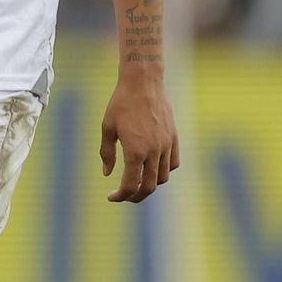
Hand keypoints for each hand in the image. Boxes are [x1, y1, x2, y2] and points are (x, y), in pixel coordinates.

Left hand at [100, 70, 179, 201]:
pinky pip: (173, 163)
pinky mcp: (174, 138)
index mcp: (135, 152)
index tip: (112, 197)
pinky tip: (153, 167)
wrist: (143, 84)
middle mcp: (154, 152)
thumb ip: (107, 153)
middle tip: (125, 196)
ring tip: (138, 181)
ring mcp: (166, 146)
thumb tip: (108, 174)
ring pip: (163, 177)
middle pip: (149, 186)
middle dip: (136, 196)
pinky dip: (165, 170)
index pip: (131, 185)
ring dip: (150, 184)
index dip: (121, 195)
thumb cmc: (121, 104)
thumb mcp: (107, 127)